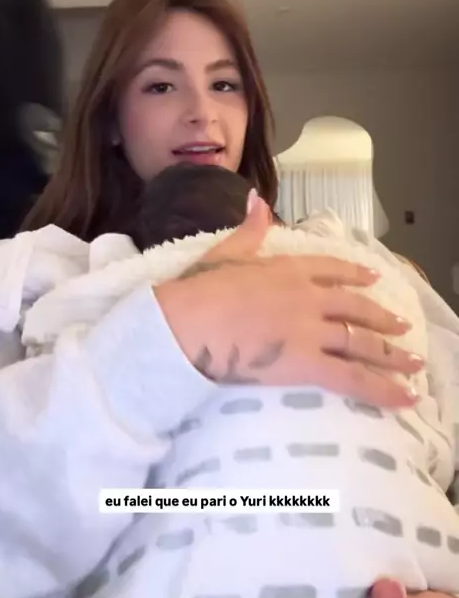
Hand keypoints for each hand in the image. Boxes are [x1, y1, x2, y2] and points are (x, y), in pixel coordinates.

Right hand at [155, 192, 421, 407]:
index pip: (332, 269)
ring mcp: (311, 330)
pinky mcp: (307, 363)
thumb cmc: (198, 289)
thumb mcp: (226, 252)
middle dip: (382, 317)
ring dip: (392, 353)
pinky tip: (404, 397)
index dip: (355, 274)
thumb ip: (250, 228)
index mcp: (289, 269)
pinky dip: (383, 389)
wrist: (185, 323)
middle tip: (401, 324)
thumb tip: (256, 200)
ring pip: (362, 342)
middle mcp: (309, 297)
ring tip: (412, 360)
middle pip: (355, 308)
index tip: (373, 277)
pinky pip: (353, 378)